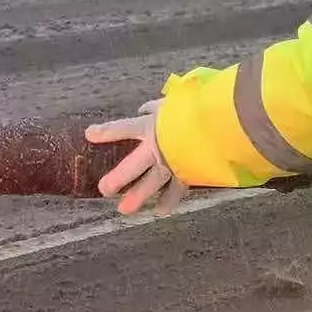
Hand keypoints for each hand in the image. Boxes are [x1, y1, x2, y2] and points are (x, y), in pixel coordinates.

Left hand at [88, 99, 188, 217]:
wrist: (222, 126)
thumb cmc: (199, 107)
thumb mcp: (175, 100)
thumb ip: (158, 107)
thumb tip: (144, 109)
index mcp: (151, 126)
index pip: (123, 129)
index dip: (106, 132)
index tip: (89, 135)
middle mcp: (157, 148)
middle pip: (131, 166)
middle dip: (117, 179)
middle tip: (104, 190)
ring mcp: (172, 164)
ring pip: (151, 184)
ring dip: (138, 197)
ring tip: (125, 210)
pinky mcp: (189, 175)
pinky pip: (175, 191)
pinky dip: (168, 201)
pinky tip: (161, 211)